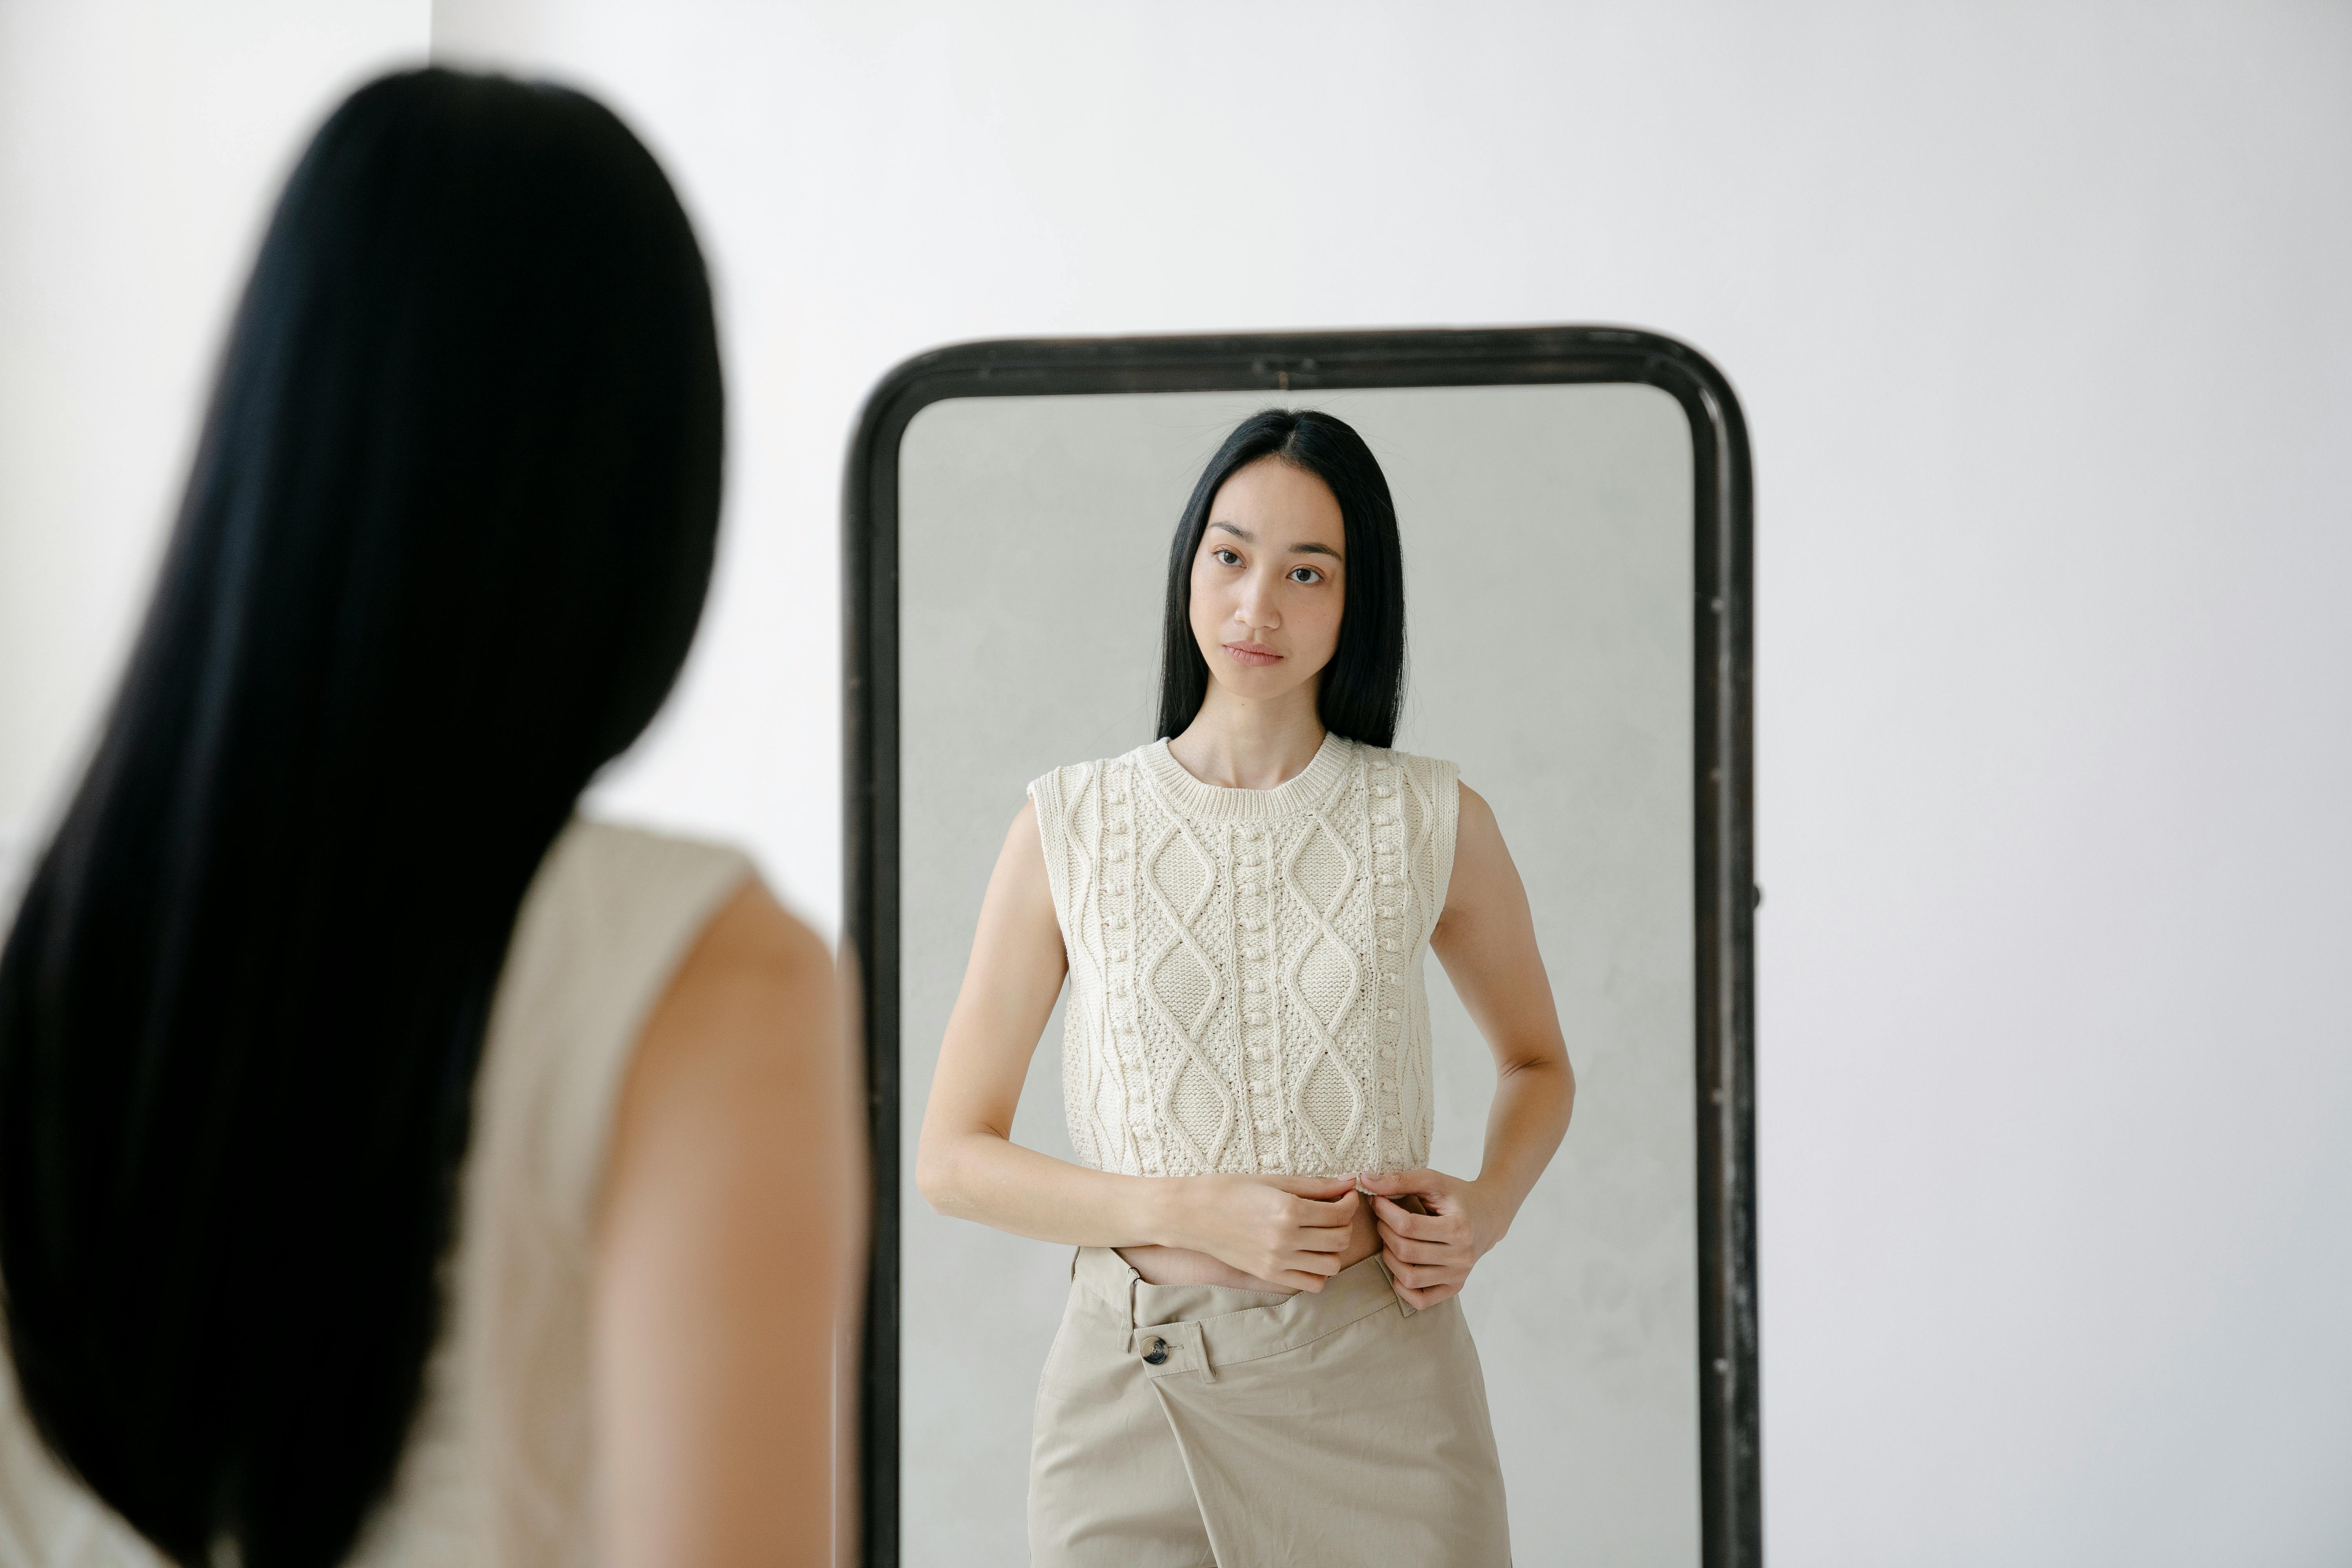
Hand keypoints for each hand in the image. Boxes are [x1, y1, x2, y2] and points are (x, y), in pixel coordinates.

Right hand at [1168, 1174, 1362, 1291]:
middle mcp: (1286, 1239)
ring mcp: (1277, 1261)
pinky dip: (1318, 1272)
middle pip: (1340, 1239)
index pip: (1340, 1213)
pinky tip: (1309, 1254)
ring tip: (1323, 1235)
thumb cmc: (1230, 1190)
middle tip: (1335, 1212)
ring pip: (1332, 1265)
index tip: (1345, 1195)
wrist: (1192, 1214)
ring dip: (1334, 1250)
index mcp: (1288, 1210)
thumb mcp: (1273, 1180)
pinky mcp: (1268, 1276)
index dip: (1350, 1202)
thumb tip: (1349, 1181)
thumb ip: (1314, 1185)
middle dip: (1345, 1224)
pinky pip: (1312, 1284)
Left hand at [1358, 1169, 1501, 1308]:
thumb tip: (1363, 1179)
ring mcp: (1458, 1276)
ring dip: (1389, 1257)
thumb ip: (1400, 1180)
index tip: (1377, 1200)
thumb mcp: (1433, 1181)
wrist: (1488, 1216)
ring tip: (1390, 1239)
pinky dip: (1402, 1286)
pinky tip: (1400, 1264)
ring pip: (1409, 1277)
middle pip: (1405, 1251)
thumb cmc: (1457, 1196)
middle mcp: (1462, 1256)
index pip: (1408, 1226)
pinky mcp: (1454, 1287)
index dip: (1384, 1212)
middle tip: (1381, 1218)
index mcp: (1458, 1228)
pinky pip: (1420, 1300)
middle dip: (1384, 1231)